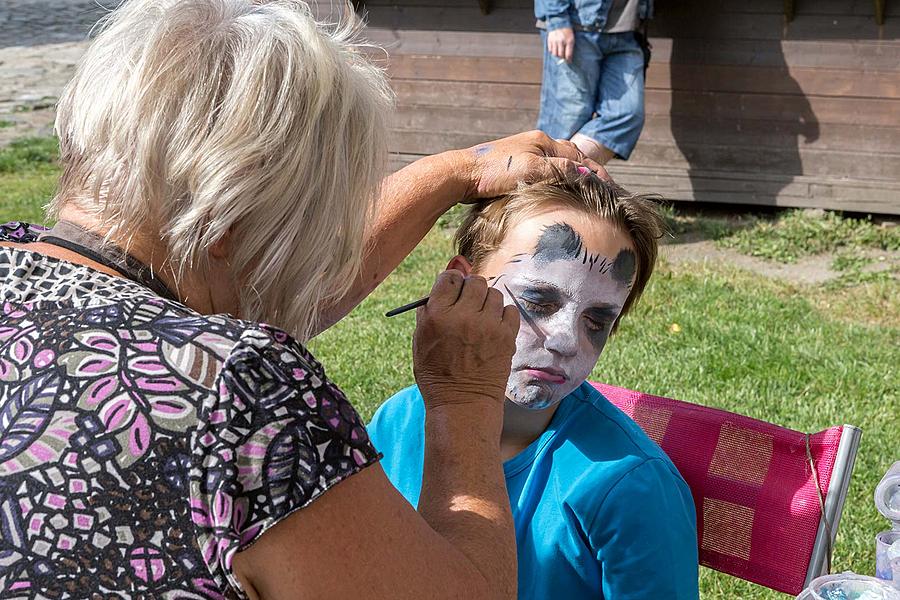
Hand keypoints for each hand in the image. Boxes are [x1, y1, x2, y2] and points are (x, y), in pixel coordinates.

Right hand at [413, 270, 519, 408]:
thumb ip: (430, 307)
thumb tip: (447, 275)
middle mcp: (463, 316)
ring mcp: (488, 326)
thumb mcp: (421, 338)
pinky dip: (502, 315)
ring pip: (494, 293)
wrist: (462, 403)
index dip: (452, 283)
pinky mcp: (506, 336)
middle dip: (471, 290)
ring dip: (487, 302)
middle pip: (475, 281)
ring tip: (480, 321)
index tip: (454, 292)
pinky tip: (493, 329)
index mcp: (438, 315)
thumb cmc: (437, 372)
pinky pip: (509, 309)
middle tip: (468, 305)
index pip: (450, 278)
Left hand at [461, 130, 610, 199]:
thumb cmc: (493, 172)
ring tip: (587, 189)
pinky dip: (557, 178)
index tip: (610, 188)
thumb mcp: (531, 170)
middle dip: (588, 171)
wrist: (461, 174)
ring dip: (573, 174)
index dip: (596, 173)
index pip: (579, 157)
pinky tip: (558, 189)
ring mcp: (525, 155)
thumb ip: (560, 170)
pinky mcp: (515, 167)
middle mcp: (536, 144)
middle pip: (571, 157)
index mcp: (543, 141)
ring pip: (558, 163)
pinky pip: (545, 171)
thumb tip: (587, 174)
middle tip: (604, 189)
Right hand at [547, 27, 574, 62]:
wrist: (559, 23)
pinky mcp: (550, 40)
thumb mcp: (572, 38)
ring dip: (557, 55)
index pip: (568, 54)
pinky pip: (550, 50)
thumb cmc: (567, 32)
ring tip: (559, 54)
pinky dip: (552, 51)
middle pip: (560, 55)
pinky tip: (555, 49)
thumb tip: (568, 58)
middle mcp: (561, 41)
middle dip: (562, 58)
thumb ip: (570, 48)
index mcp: (569, 41)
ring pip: (555, 54)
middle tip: (563, 58)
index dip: (568, 60)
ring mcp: (555, 41)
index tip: (569, 62)